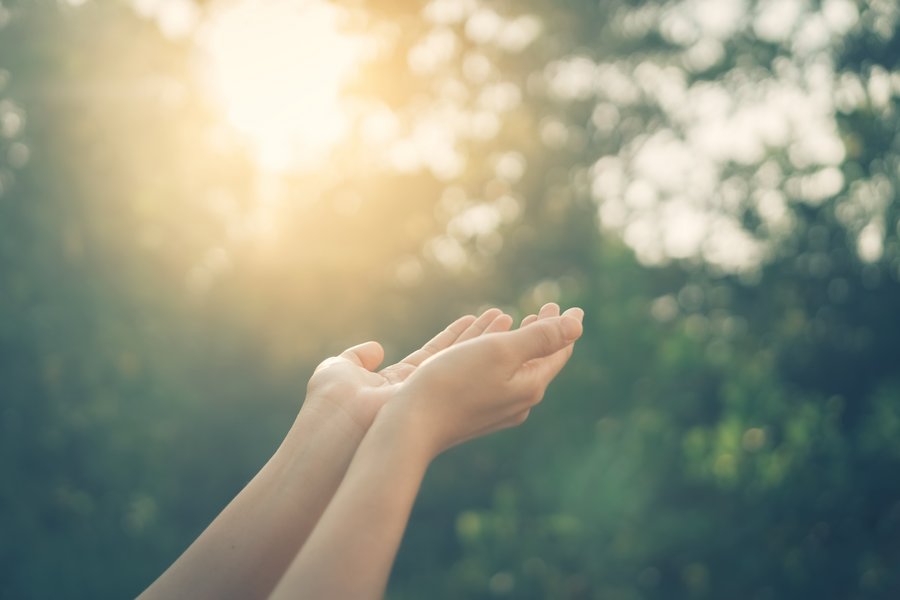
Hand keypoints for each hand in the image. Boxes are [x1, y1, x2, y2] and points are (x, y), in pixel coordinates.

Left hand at [299, 309, 514, 433]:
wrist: (337, 430)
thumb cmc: (331, 403)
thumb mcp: (340, 367)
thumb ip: (358, 356)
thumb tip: (375, 348)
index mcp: (395, 385)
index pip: (430, 356)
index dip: (452, 338)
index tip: (472, 319)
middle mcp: (420, 392)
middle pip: (456, 359)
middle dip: (479, 338)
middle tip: (504, 317)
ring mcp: (434, 397)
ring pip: (467, 362)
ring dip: (489, 340)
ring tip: (508, 318)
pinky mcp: (443, 400)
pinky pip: (468, 367)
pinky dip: (486, 348)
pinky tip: (503, 332)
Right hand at [387, 303, 583, 457]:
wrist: (409, 425)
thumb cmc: (455, 383)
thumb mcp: (502, 352)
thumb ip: (540, 337)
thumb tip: (577, 327)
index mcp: (528, 388)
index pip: (557, 354)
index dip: (565, 328)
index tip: (574, 308)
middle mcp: (514, 401)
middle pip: (535, 361)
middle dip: (541, 332)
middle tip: (546, 308)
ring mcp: (488, 406)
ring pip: (507, 366)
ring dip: (511, 339)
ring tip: (512, 318)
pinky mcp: (462, 404)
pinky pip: (481, 369)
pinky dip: (483, 347)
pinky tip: (473, 333)